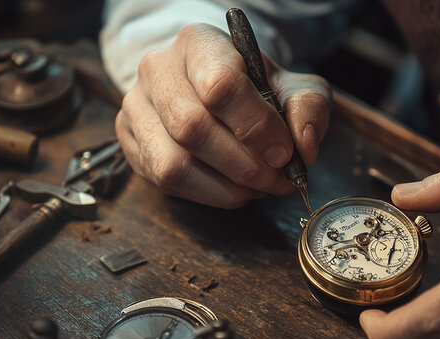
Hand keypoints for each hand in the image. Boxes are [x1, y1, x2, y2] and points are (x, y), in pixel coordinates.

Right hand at [115, 24, 330, 207]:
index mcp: (199, 43)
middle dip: (244, 165)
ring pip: (174, 162)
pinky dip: (209, 194)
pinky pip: (166, 181)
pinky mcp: (130, 141)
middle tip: (277, 178)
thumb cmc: (255, 89)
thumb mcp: (293, 87)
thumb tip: (304, 146)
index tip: (284, 152)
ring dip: (227, 186)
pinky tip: (234, 188)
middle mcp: (158, 69)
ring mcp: (137, 106)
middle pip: (193, 128)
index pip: (220, 86)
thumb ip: (309, 109)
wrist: (217, 91)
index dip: (256, 127)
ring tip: (258, 187)